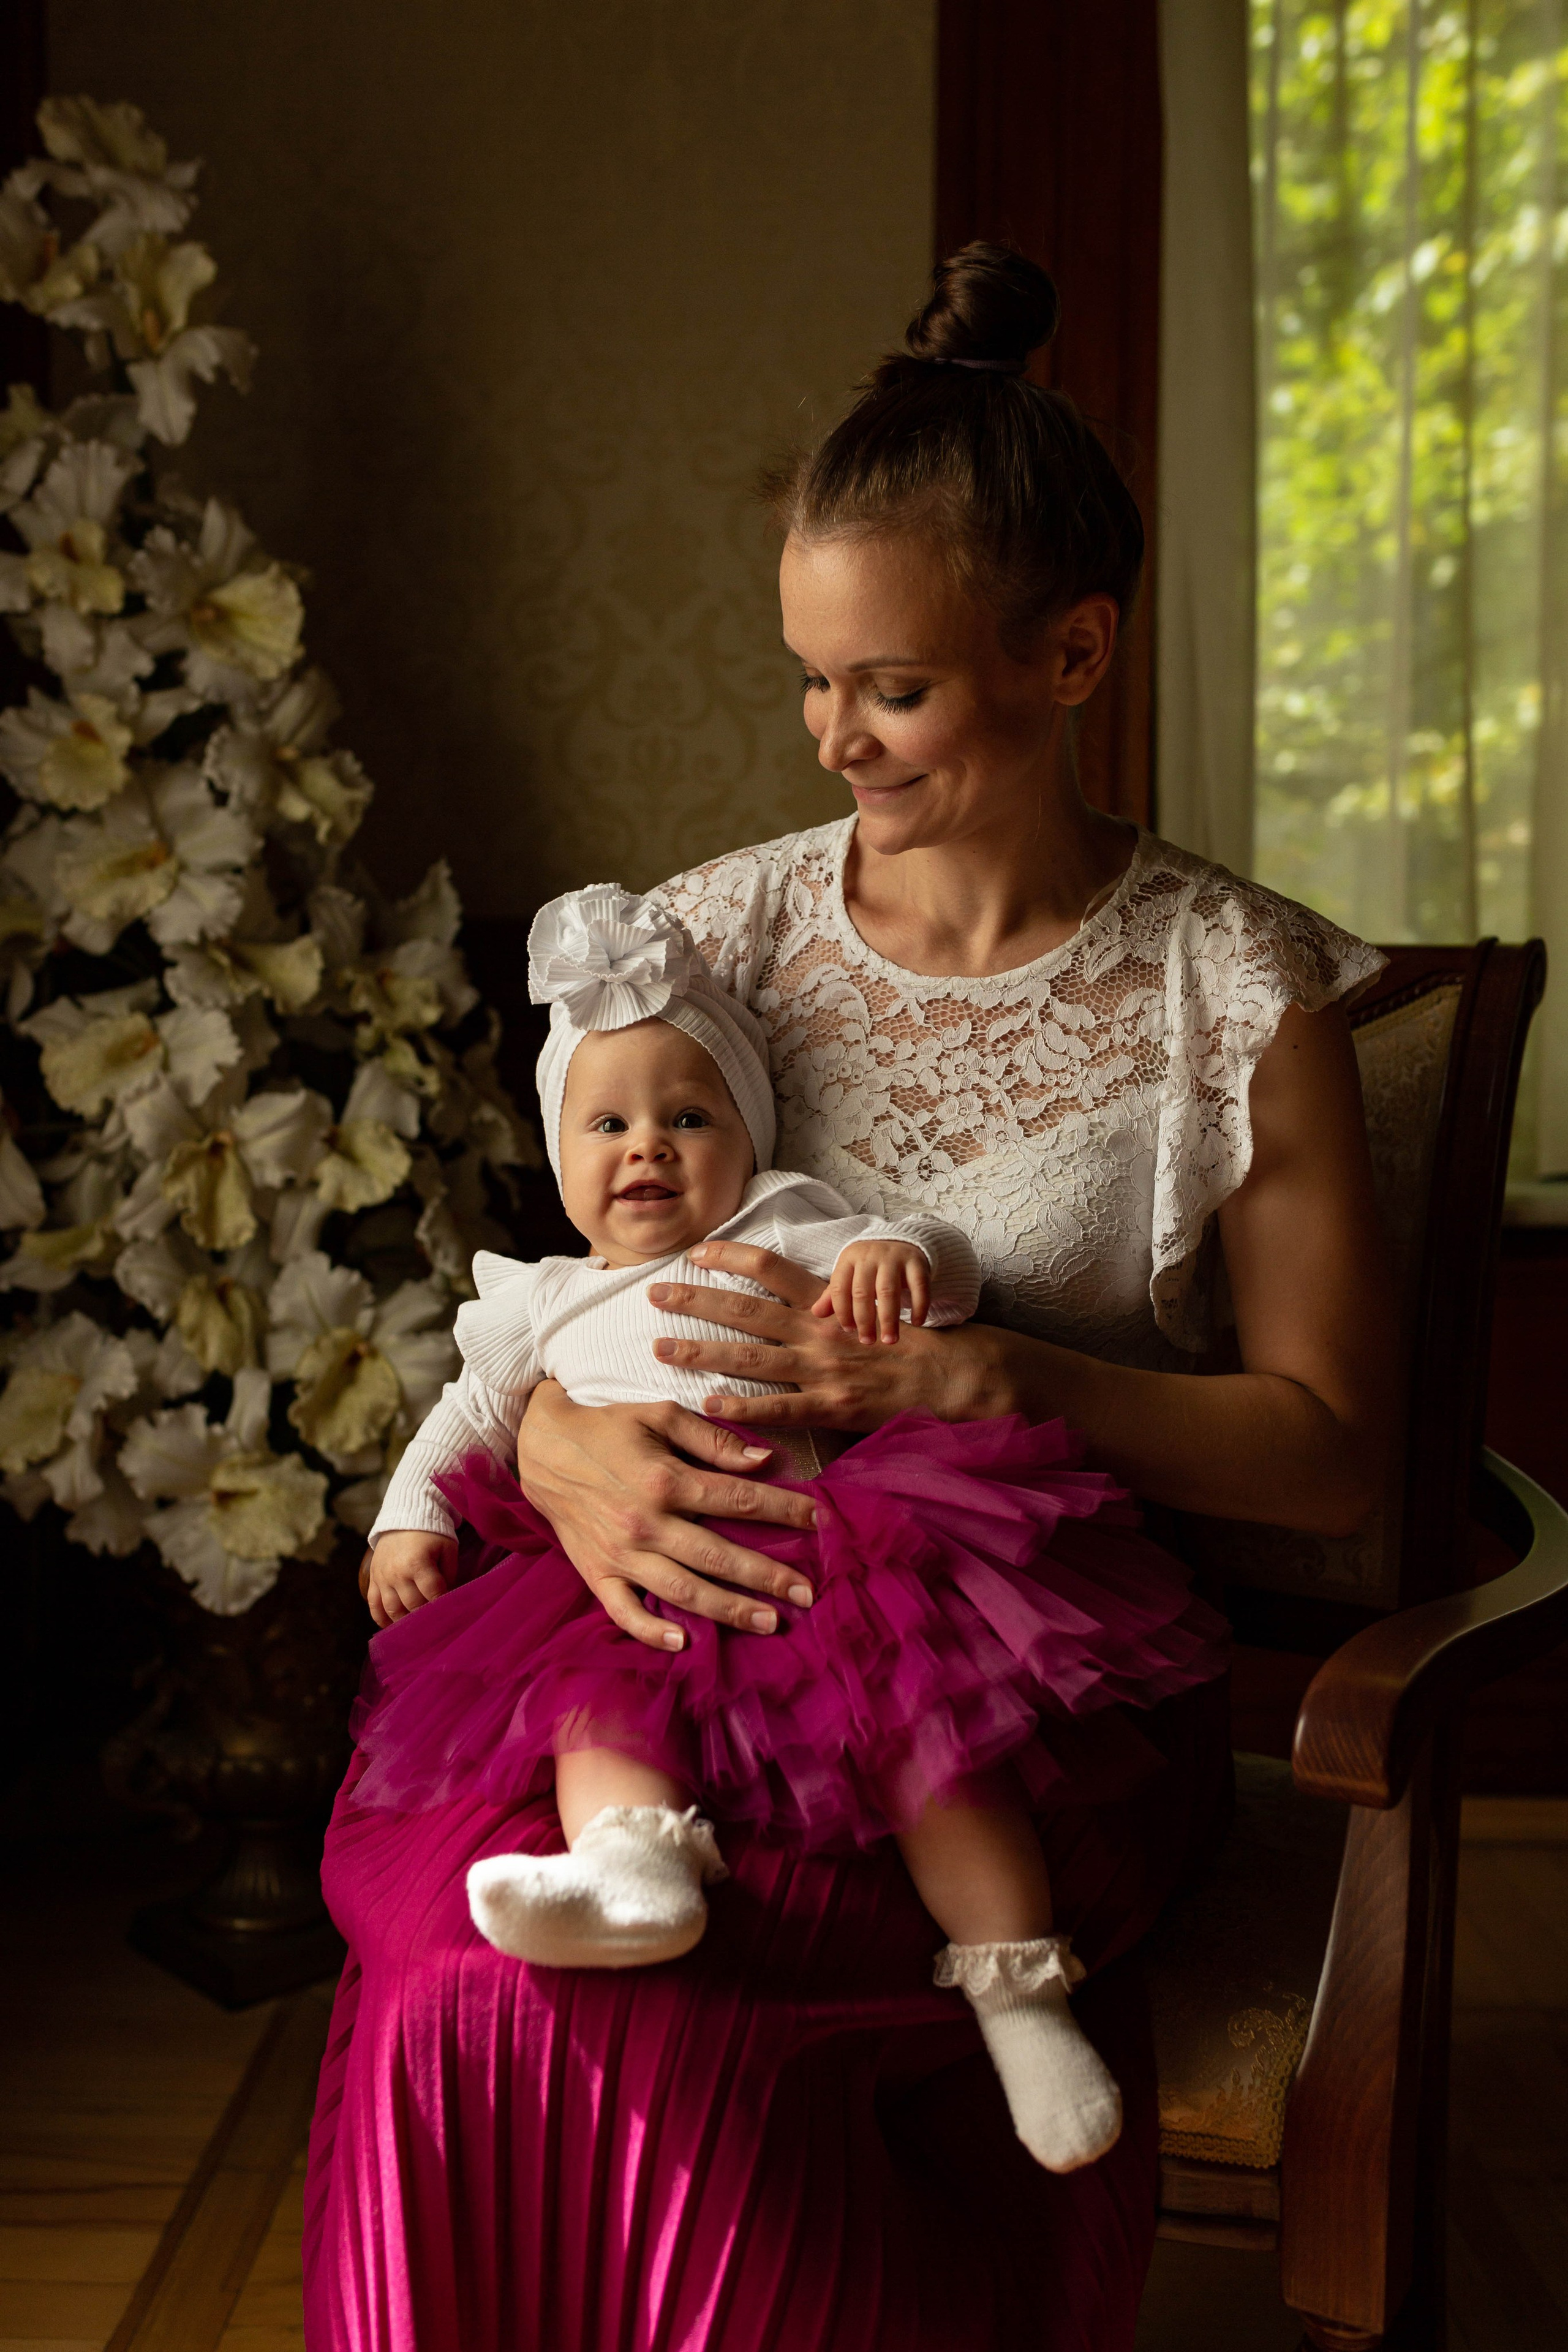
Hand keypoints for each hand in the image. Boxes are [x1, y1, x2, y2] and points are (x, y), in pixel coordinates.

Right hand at [362, 1531, 456, 1627]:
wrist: (405, 1517)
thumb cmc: (431, 1534)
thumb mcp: (447, 1549)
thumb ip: (449, 1575)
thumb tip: (447, 1599)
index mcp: (418, 1563)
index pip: (433, 1594)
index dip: (443, 1605)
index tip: (451, 1614)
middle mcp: (397, 1572)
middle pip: (413, 1605)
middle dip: (426, 1616)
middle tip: (436, 1623)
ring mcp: (383, 1577)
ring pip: (392, 1610)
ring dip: (405, 1621)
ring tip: (416, 1628)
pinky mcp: (373, 1578)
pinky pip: (373, 1605)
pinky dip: (381, 1618)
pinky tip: (391, 1626)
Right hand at [516, 1381, 820, 1653]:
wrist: (541, 1447)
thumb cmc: (608, 1427)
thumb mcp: (660, 1414)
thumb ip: (713, 1440)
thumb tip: (764, 1460)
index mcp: (666, 1479)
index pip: (740, 1499)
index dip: (785, 1511)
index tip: (820, 1523)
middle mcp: (646, 1523)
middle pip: (719, 1556)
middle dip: (768, 1576)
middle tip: (809, 1593)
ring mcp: (620, 1554)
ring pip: (682, 1591)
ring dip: (728, 1610)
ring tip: (769, 1622)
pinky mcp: (596, 1574)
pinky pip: (623, 1612)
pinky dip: (651, 1632)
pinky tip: (683, 1644)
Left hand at [665, 1240, 1002, 1427]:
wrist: (955, 1375)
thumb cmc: (908, 1345)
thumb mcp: (866, 1311)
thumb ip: (824, 1307)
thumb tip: (783, 1301)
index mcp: (827, 1302)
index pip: (770, 1267)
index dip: (729, 1255)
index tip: (693, 1251)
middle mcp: (818, 1330)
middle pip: (746, 1308)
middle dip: (696, 1300)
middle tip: (653, 1292)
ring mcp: (823, 1370)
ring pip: (751, 1356)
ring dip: (702, 1351)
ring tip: (660, 1347)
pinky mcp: (832, 1407)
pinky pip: (779, 1408)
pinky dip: (742, 1407)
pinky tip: (708, 1404)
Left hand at [811, 1239, 929, 1343]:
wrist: (900, 1240)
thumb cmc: (869, 1265)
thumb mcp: (849, 1274)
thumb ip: (833, 1295)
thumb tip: (816, 1314)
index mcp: (849, 1259)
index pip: (840, 1288)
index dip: (842, 1312)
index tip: (850, 1330)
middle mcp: (870, 1257)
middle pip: (863, 1292)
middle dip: (864, 1320)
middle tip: (868, 1341)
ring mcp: (894, 1258)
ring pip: (888, 1291)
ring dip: (889, 1319)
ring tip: (890, 1340)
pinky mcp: (917, 1262)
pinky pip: (918, 1286)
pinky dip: (919, 1306)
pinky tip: (917, 1323)